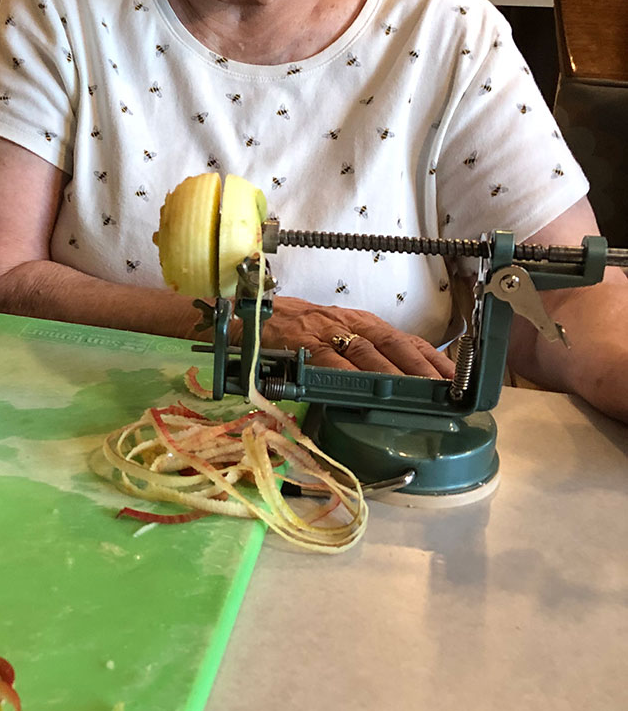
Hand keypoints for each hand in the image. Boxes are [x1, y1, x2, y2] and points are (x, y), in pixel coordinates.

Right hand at [263, 297, 454, 378]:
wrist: (250, 315)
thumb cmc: (294, 330)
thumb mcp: (336, 336)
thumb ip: (364, 355)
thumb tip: (399, 383)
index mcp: (363, 323)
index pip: (408, 339)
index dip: (435, 360)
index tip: (460, 381)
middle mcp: (351, 324)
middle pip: (395, 345)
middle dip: (423, 369)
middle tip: (447, 392)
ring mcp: (327, 332)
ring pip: (368, 353)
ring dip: (395, 376)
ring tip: (417, 395)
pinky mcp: (302, 343)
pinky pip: (328, 360)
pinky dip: (347, 375)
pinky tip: (363, 390)